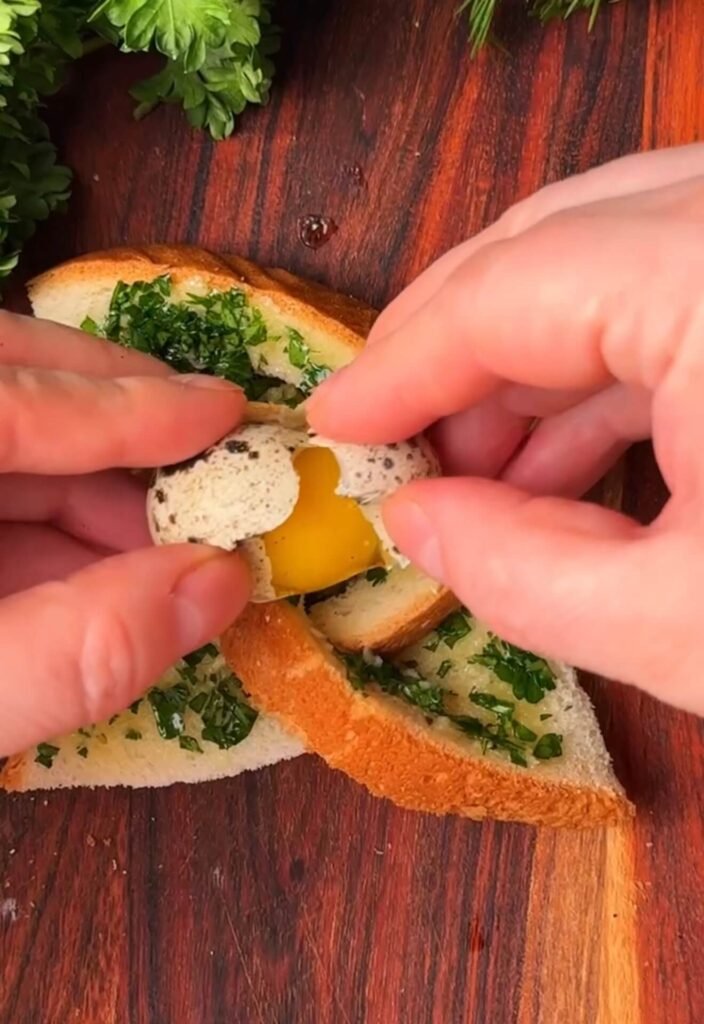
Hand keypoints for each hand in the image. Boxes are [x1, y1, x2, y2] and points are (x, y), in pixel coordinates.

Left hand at [0, 312, 248, 757]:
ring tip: (167, 532)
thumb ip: (82, 651)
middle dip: (115, 420)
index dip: (122, 404)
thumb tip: (220, 585)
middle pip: (7, 381)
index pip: (4, 402)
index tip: (221, 410)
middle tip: (205, 468)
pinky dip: (48, 508)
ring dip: (91, 474)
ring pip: (4, 420)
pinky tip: (102, 554)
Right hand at [309, 144, 703, 714]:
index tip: (332, 426)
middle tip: (391, 440)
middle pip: (554, 241)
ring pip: (611, 260)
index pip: (510, 290)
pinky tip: (557, 466)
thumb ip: (522, 571)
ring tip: (471, 477)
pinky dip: (605, 374)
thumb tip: (411, 520)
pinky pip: (672, 297)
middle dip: (453, 345)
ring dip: (526, 366)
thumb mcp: (684, 628)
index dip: (400, 365)